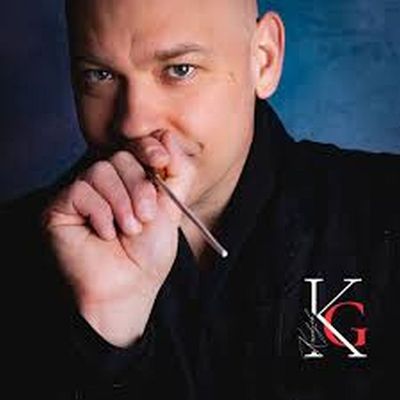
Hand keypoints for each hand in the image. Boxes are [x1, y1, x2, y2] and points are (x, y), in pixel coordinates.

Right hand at [42, 132, 194, 345]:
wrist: (128, 286)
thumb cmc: (149, 252)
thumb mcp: (173, 208)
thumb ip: (177, 172)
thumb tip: (168, 137)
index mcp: (130, 181)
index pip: (135, 148)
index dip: (148, 148)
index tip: (160, 161)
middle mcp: (105, 184)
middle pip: (120, 158)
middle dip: (139, 187)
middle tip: (145, 218)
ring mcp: (82, 193)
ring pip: (100, 171)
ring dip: (121, 203)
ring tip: (128, 229)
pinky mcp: (61, 207)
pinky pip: (81, 191)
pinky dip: (100, 213)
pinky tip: (105, 234)